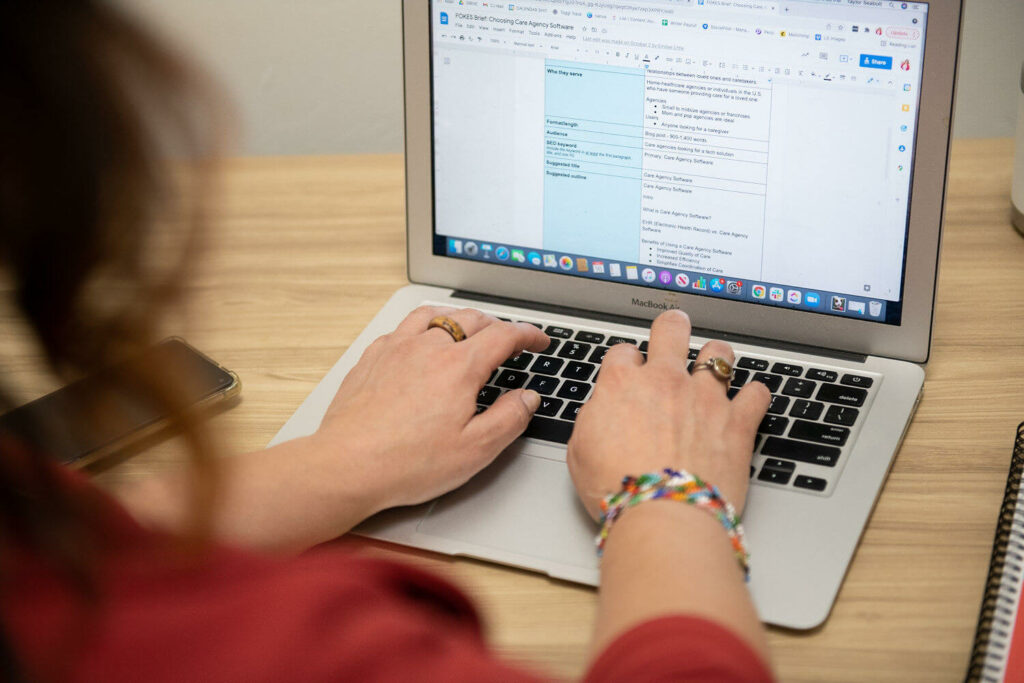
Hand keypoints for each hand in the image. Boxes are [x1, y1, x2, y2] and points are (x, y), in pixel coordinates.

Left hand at [313, 306, 549, 515]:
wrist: (347, 465)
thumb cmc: (407, 462)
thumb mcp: (475, 450)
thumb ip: (509, 418)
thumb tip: (527, 398)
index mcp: (459, 367)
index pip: (504, 335)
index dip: (527, 335)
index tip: (538, 341)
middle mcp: (428, 348)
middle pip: (471, 319)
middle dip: (497, 324)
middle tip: (510, 338)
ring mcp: (396, 349)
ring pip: (435, 316)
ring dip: (459, 317)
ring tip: (469, 327)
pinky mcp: (372, 358)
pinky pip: (403, 328)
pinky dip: (423, 327)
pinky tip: (421, 341)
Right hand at [567, 309, 769, 520]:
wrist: (662, 518)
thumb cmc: (618, 491)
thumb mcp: (579, 452)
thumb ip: (592, 418)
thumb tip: (601, 410)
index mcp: (622, 385)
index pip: (624, 351)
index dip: (626, 361)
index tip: (629, 371)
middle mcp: (665, 381)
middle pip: (671, 330)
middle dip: (671, 327)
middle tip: (673, 330)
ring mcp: (705, 398)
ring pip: (719, 354)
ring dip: (716, 357)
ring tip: (715, 366)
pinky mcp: (737, 422)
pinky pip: (757, 394)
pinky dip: (755, 395)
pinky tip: (751, 400)